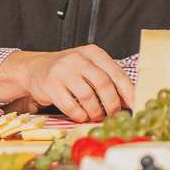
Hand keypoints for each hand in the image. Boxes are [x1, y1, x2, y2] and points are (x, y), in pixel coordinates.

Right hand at [0, 45, 134, 121]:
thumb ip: (108, 79)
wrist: (35, 69)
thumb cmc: (69, 71)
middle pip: (103, 83)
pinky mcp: (50, 84)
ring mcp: (62, 70)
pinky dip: (79, 115)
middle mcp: (78, 58)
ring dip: (95, 111)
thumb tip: (130, 100)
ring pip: (87, 96)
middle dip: (112, 103)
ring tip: (96, 116)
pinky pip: (70, 105)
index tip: (134, 106)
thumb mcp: (89, 67)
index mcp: (93, 53)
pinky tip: (81, 116)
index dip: (127, 91)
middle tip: (114, 114)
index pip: (116, 73)